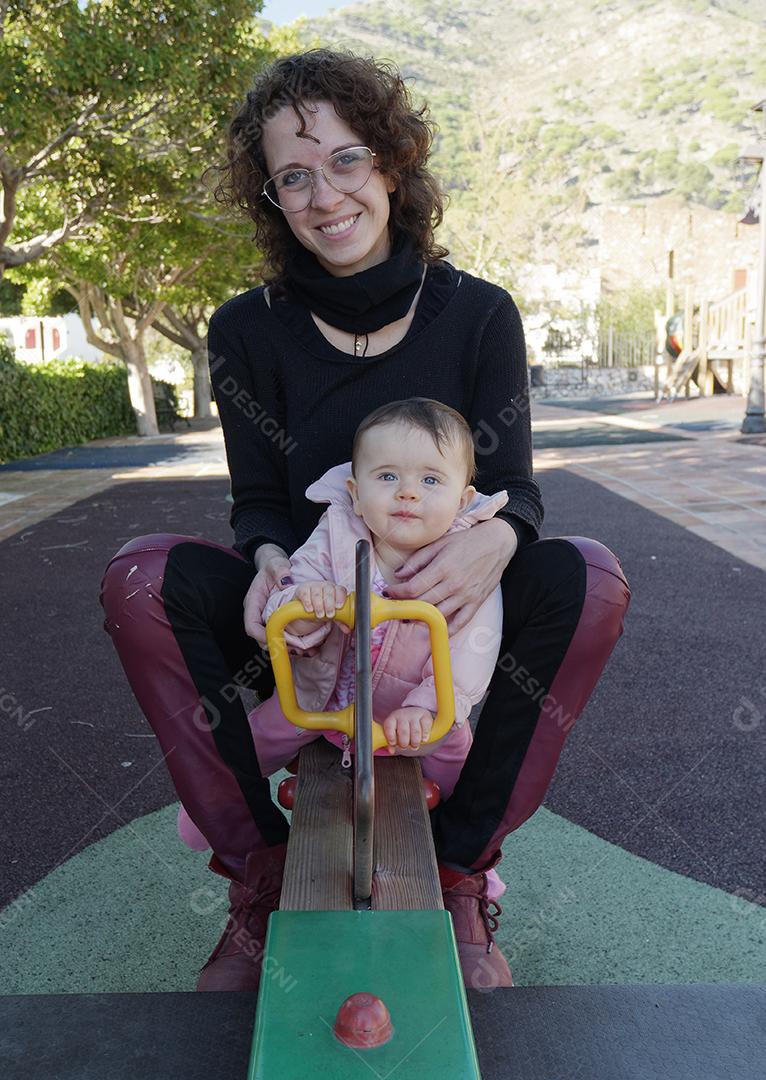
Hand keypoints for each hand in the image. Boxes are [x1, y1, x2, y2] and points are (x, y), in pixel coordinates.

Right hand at [243, 548, 326, 654]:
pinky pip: (281, 635)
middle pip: (261, 637)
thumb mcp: (276, 564)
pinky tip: (307, 646)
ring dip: (286, 647)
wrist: (277, 568)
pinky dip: (292, 642)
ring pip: (271, 639)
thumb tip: (285, 582)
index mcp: (253, 602)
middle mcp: (257, 613)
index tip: (276, 640)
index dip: (261, 636)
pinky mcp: (276, 621)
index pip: (251, 625)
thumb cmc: (274, 566)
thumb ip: (279, 571)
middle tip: (295, 649)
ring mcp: (266, 618)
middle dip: (277, 646)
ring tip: (305, 651)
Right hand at [290, 581, 349, 634]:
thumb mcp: (332, 613)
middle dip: (329, 604)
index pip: (340, 590)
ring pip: (317, 593)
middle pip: (329, 591)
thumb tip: (347, 630)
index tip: (339, 607)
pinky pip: (305, 594)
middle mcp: (326, 586)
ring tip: (320, 615)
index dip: (340, 597)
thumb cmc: (323, 606)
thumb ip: (340, 621)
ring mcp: (314, 586)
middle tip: (329, 615)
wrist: (308, 602)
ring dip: (319, 605)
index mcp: (336, 590)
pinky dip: (307, 602)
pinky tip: (309, 609)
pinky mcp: (303, 589)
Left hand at [382, 707, 434, 753]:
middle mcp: (403, 715)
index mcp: (392, 718)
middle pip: (403, 732)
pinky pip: (425, 727)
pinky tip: (423, 740)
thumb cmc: (402, 725)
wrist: (415, 712)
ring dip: (415, 742)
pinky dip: (425, 736)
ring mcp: (414, 714)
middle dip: (404, 743)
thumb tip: (391, 751)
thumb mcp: (395, 731)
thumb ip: (392, 742)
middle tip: (406, 746)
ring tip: (415, 745)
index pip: (389, 727)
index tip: (394, 744)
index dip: (391, 737)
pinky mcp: (425, 715)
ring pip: (415, 731)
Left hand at [383, 519, 517, 632]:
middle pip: (423, 604)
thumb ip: (418, 559)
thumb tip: (399, 574)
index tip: (389, 593)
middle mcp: (454, 584)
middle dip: (405, 607)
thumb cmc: (467, 541)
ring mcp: (466, 595)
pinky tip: (436, 628)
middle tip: (395, 606)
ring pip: (438, 615)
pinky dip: (448, 629)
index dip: (397, 593)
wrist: (497, 543)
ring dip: (421, 620)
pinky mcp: (476, 602)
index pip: (413, 588)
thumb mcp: (439, 543)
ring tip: (410, 617)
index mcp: (442, 567)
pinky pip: (461, 622)